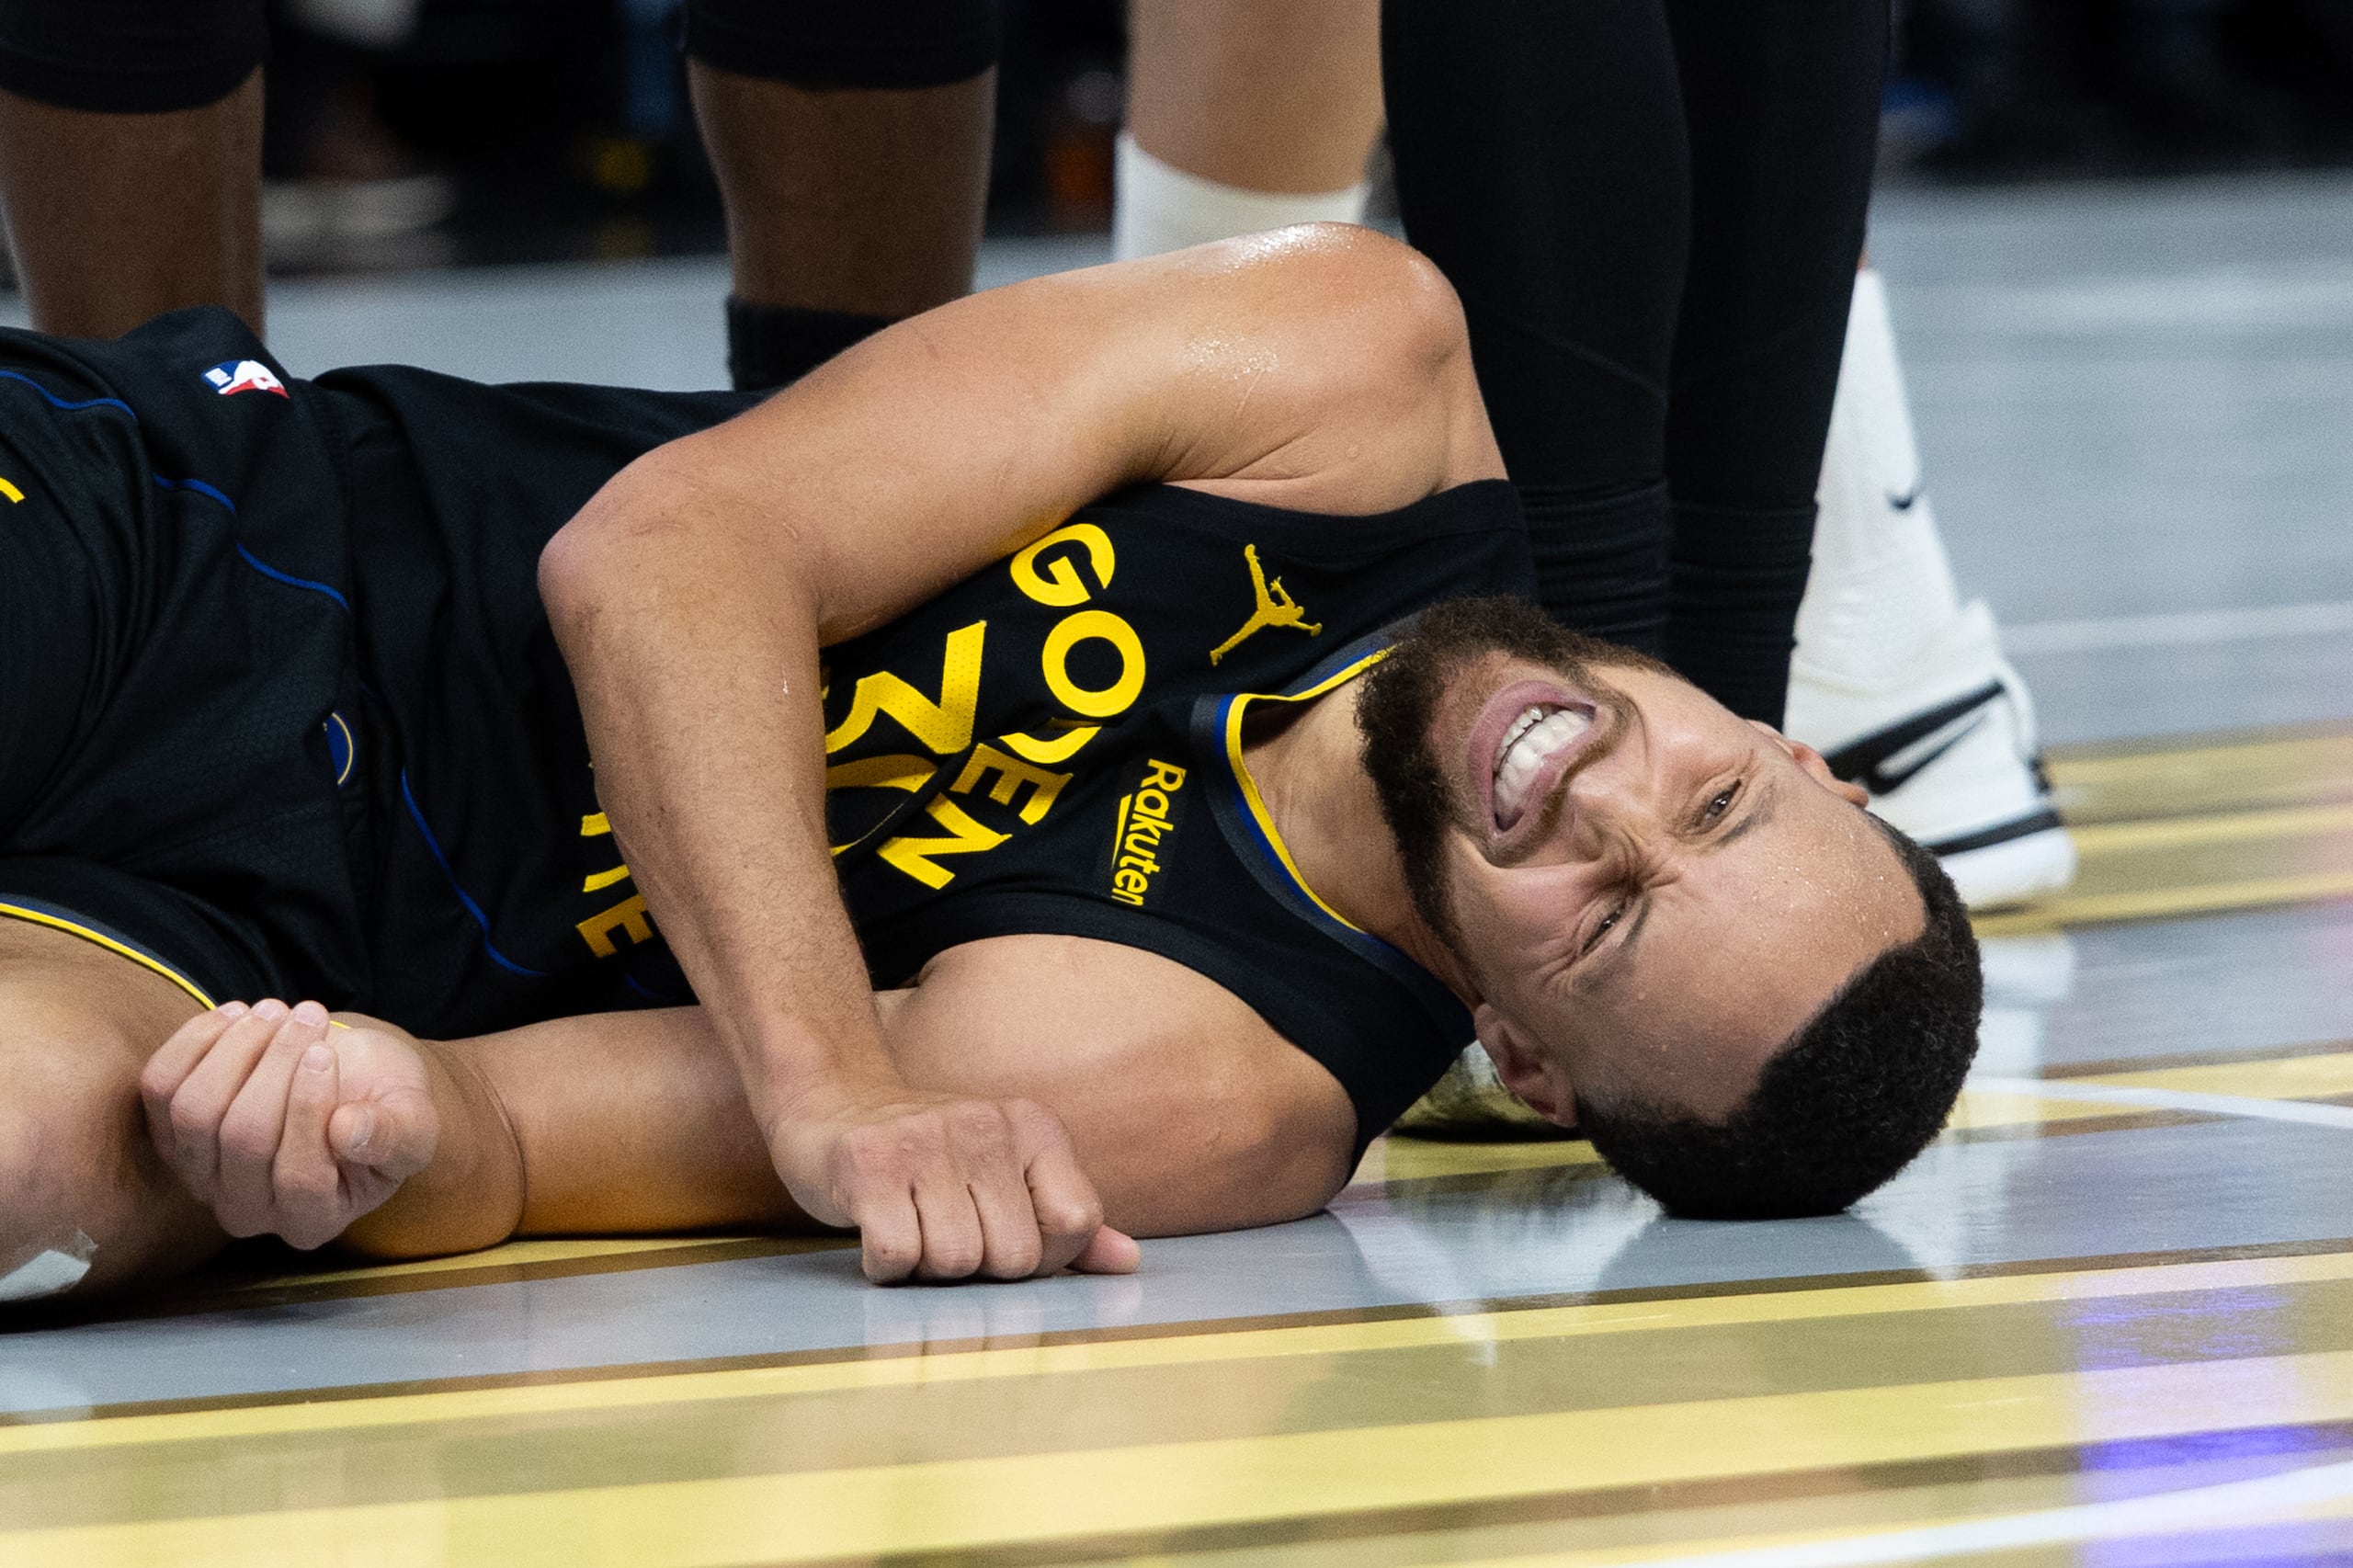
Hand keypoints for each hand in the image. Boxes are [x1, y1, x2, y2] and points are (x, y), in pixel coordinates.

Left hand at [140, 1000, 438, 1249]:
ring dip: (238, 1048)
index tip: (327, 1052)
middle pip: (242, 1139)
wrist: (349, 1080)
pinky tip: (238, 1014)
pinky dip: (196, 1041)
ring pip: (196, 1112)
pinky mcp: (170, 1134)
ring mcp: (201, 1176)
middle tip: (310, 1015)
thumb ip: (396, 1134)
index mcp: (313, 1220)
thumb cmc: (386, 1104)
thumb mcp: (414, 1120)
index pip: (299, 1177)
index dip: (308, 1110)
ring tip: (277, 1010)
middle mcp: (248, 1211)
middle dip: (276, 1065)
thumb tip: (349, 1130)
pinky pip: (161, 1087)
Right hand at [770, 1083, 1139, 1283]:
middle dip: (978, 1269)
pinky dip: (885, 1265)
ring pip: (955, 1262)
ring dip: (926, 1267)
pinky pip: (896, 1256)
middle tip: (944, 1232)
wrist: (832, 1102)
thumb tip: (1127, 1262)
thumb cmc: (929, 1157)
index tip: (1003, 1238)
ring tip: (910, 1226)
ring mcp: (927, 1142)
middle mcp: (987, 1127)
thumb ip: (1064, 1218)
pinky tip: (876, 1229)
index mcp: (1034, 1128)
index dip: (1044, 1255)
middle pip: (1015, 1257)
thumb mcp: (1004, 1173)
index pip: (1077, 1222)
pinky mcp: (870, 1164)